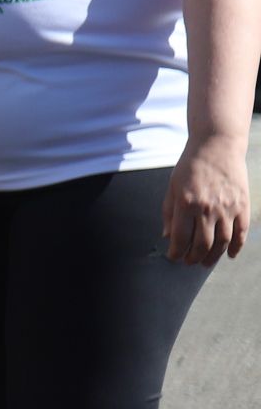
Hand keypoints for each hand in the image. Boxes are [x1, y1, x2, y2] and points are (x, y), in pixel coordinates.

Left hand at [163, 134, 248, 265]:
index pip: (181, 238)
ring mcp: (227, 209)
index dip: (176, 252)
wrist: (217, 146)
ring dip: (213, 257)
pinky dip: (236, 247)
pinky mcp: (242, 207)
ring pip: (222, 243)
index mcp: (186, 203)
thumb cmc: (190, 166)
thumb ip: (169, 212)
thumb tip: (167, 236)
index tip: (173, 257)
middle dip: (194, 258)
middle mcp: (207, 208)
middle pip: (202, 244)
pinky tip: (229, 255)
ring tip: (205, 263)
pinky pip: (240, 234)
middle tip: (189, 262)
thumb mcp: (173, 186)